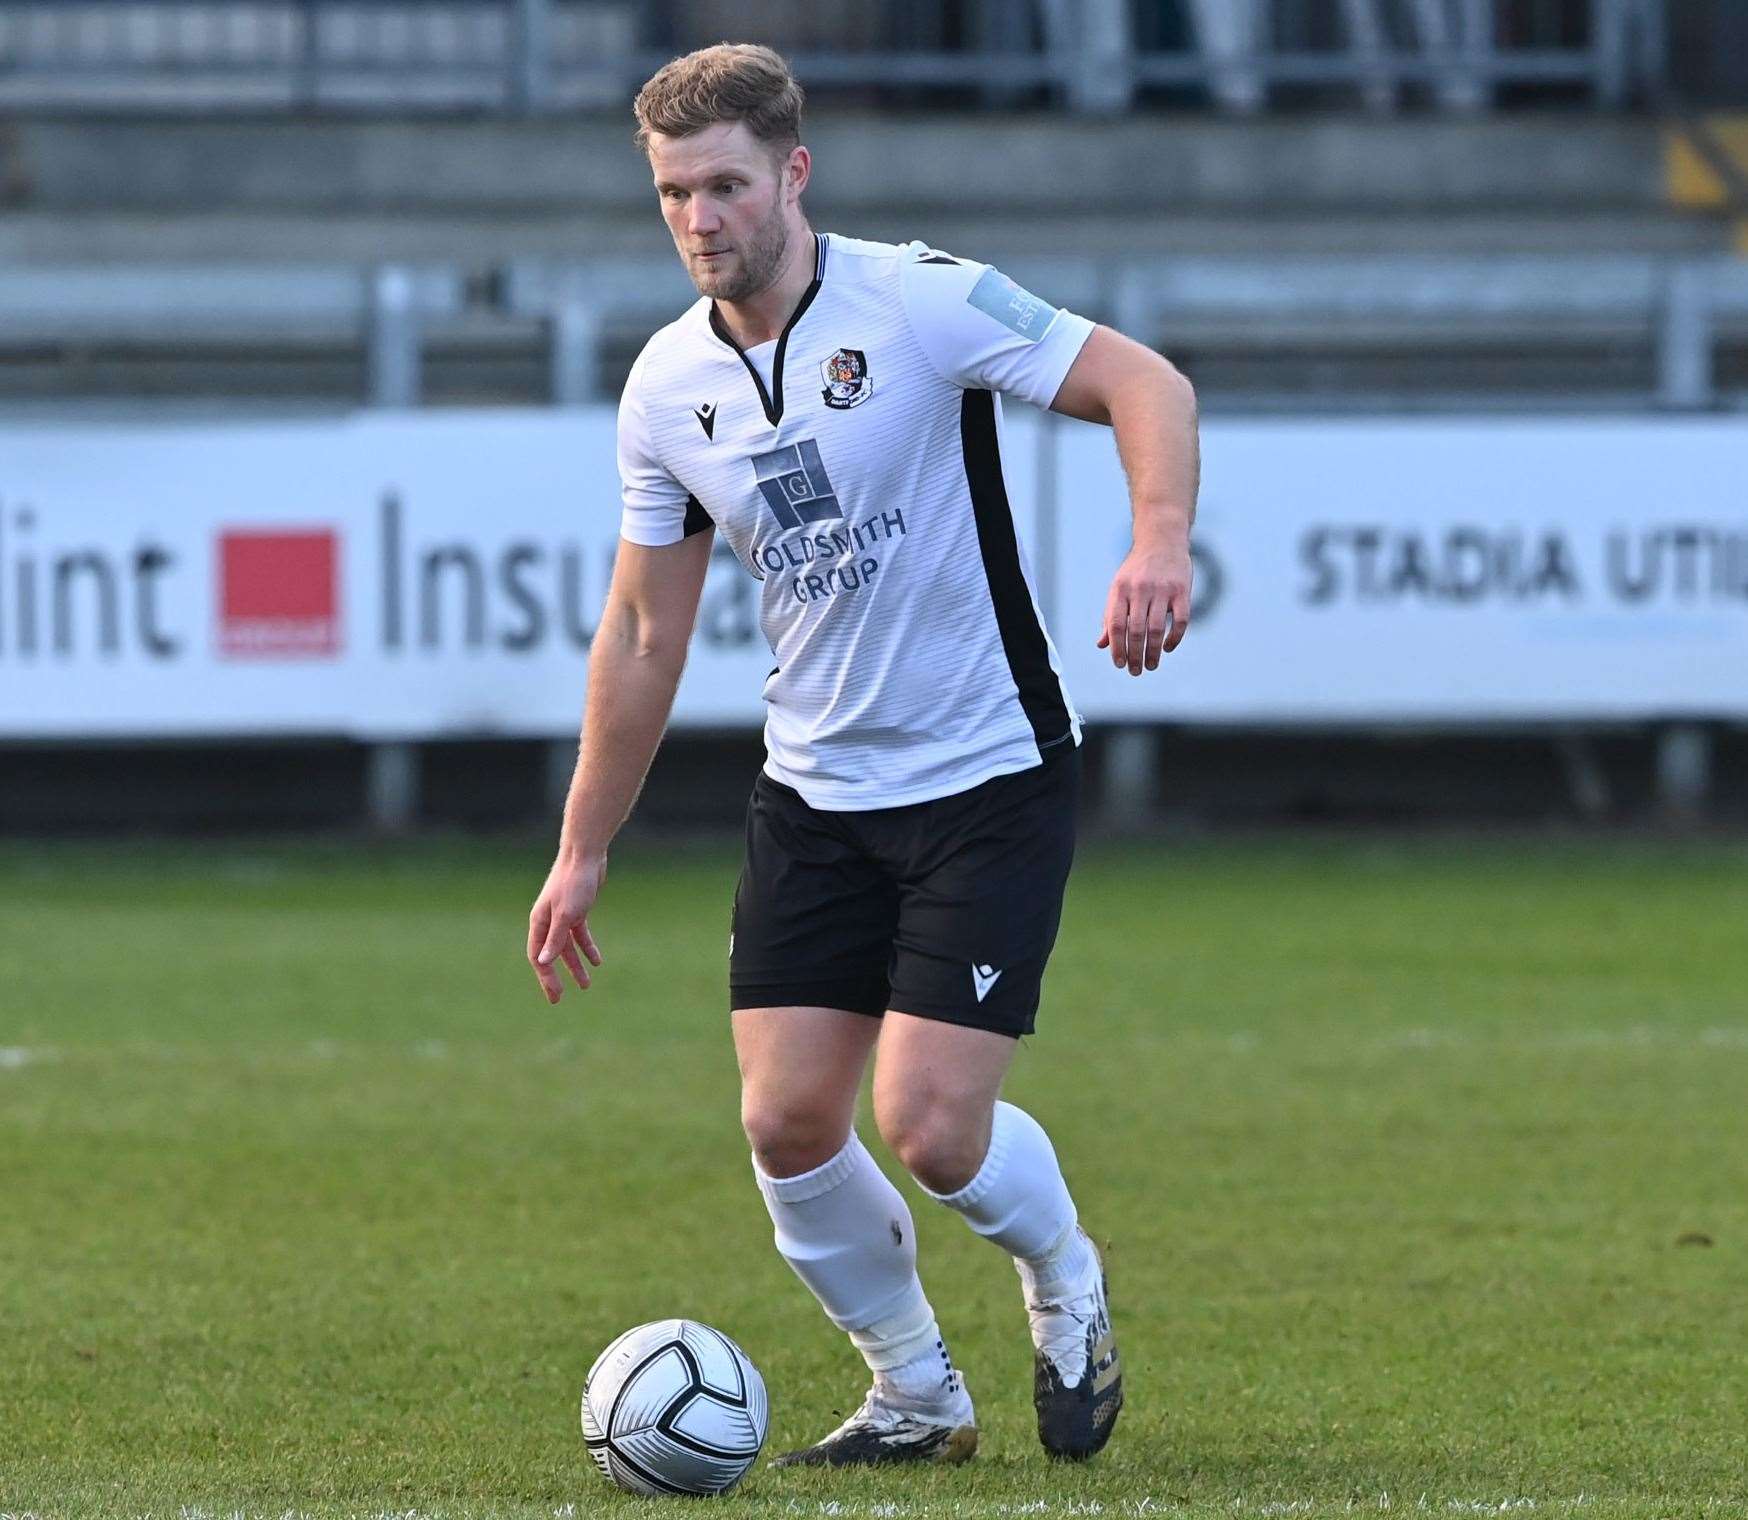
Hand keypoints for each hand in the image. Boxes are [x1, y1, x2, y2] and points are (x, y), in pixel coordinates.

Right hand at [527, 851, 606, 1003]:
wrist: (586, 856)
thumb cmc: (574, 883)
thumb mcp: (566, 914)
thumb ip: (555, 939)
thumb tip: (543, 963)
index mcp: (539, 922)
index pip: (538, 956)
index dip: (545, 977)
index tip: (556, 995)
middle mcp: (548, 921)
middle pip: (550, 955)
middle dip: (555, 977)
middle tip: (559, 999)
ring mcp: (563, 916)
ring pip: (567, 947)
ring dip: (575, 965)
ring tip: (586, 985)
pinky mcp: (578, 910)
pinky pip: (580, 935)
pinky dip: (588, 948)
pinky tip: (597, 961)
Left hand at [1098, 534, 1191, 674]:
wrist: (1162, 540)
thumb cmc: (1137, 570)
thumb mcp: (1119, 588)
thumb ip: (1111, 615)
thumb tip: (1102, 645)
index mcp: (1120, 589)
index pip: (1116, 624)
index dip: (1116, 647)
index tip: (1119, 664)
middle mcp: (1140, 589)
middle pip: (1135, 630)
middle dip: (1135, 655)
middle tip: (1135, 671)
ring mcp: (1162, 589)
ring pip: (1156, 628)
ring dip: (1153, 651)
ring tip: (1151, 665)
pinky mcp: (1182, 590)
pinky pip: (1181, 620)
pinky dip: (1174, 638)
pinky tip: (1168, 648)